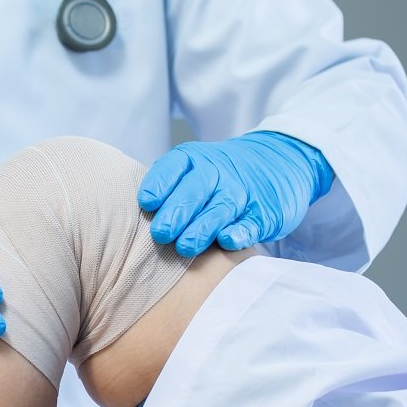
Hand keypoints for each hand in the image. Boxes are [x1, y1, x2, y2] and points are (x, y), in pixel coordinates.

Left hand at [139, 131, 334, 256]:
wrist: (278, 161)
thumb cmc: (217, 174)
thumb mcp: (191, 167)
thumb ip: (164, 185)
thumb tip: (127, 214)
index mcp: (193, 159)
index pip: (173, 167)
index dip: (160, 184)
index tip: (146, 202)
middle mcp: (218, 173)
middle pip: (195, 190)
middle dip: (177, 212)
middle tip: (161, 234)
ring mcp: (242, 192)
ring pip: (220, 209)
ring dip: (202, 228)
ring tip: (185, 247)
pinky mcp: (264, 213)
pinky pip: (251, 222)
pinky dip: (240, 231)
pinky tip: (228, 240)